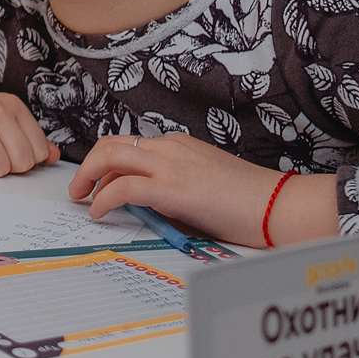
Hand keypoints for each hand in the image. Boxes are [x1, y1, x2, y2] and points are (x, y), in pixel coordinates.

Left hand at [67, 132, 338, 247]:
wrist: (279, 205)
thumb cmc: (249, 202)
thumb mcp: (203, 185)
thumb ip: (173, 188)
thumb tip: (145, 206)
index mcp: (178, 145)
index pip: (129, 147)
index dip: (107, 165)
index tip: (98, 182)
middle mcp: (170, 148)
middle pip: (111, 145)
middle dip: (88, 166)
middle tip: (79, 188)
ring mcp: (170, 165)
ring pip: (110, 156)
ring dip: (89, 177)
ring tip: (83, 199)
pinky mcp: (172, 188)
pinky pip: (123, 187)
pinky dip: (104, 199)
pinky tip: (101, 212)